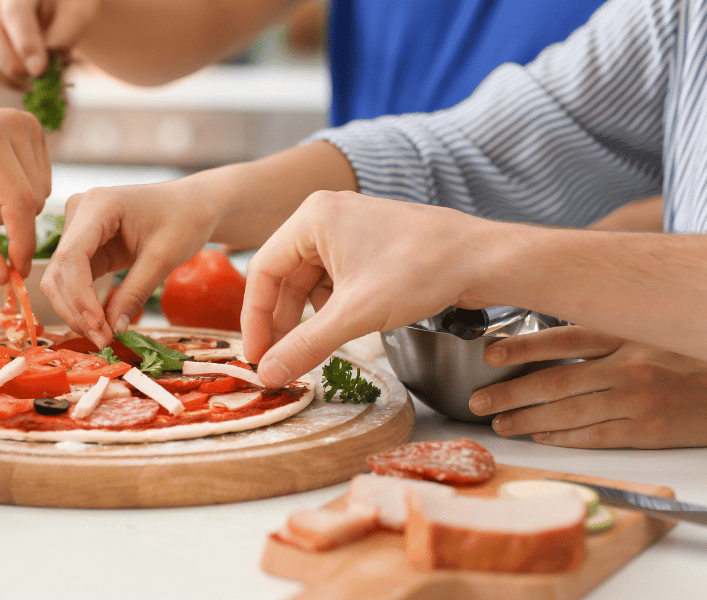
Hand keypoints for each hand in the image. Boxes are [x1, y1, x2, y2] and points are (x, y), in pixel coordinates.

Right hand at [0, 0, 98, 97]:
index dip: (25, 43)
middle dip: (14, 64)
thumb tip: (38, 64)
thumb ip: (63, 34)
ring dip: (7, 76)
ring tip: (34, 80)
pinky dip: (1, 80)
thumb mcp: (77, 16)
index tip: (39, 69)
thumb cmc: (69, 11)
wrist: (58, 10)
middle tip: (37, 78)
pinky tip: (23, 80)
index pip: (14, 11)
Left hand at [0, 98, 50, 282]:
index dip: (22, 244)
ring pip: (39, 194)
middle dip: (1, 216)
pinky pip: (38, 180)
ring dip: (7, 204)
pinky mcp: (31, 128)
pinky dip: (14, 190)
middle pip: (32, 202)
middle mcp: (14, 124)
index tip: (17, 272)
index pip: (21, 203)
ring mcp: (25, 123)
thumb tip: (3, 275)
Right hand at [41, 178, 217, 347]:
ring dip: (76, 311)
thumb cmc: (184, 220)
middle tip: (102, 341)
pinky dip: (83, 305)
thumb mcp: (164, 258)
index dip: (80, 296)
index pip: (72, 255)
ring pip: (59, 279)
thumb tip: (113, 329)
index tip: (98, 326)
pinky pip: (73, 280)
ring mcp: (77, 229)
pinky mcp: (84, 246)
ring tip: (103, 336)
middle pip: (59, 270)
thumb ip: (135, 292)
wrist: (192, 205)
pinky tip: (101, 324)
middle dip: (77, 310)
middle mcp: (79, 212)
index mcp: (98, 204)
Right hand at [242, 191, 493, 386]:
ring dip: (306, 316)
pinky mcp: (369, 243)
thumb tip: (269, 374)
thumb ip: (305, 345)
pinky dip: (331, 306)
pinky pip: (334, 277)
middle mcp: (326, 215)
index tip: (257, 356)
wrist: (482, 258)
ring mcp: (349, 227)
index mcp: (312, 217)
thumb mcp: (355, 314)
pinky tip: (340, 329)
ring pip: (309, 279)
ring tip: (309, 349)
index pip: (263, 270)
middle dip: (281, 320)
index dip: (256, 318)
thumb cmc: (422, 270)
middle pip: (284, 275)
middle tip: (277, 361)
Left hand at [469, 326, 706, 448]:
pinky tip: (539, 437)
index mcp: (623, 335)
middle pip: (556, 380)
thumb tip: (543, 340)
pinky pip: (594, 436)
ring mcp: (636, 401)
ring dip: (527, 420)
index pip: (562, 338)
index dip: (522, 347)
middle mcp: (627, 367)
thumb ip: (600, 334)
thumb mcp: (642, 331)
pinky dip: (562, 438)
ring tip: (500, 423)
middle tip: (478, 401)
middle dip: (510, 392)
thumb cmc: (681, 357)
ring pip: (568, 413)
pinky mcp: (647, 431)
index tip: (490, 354)